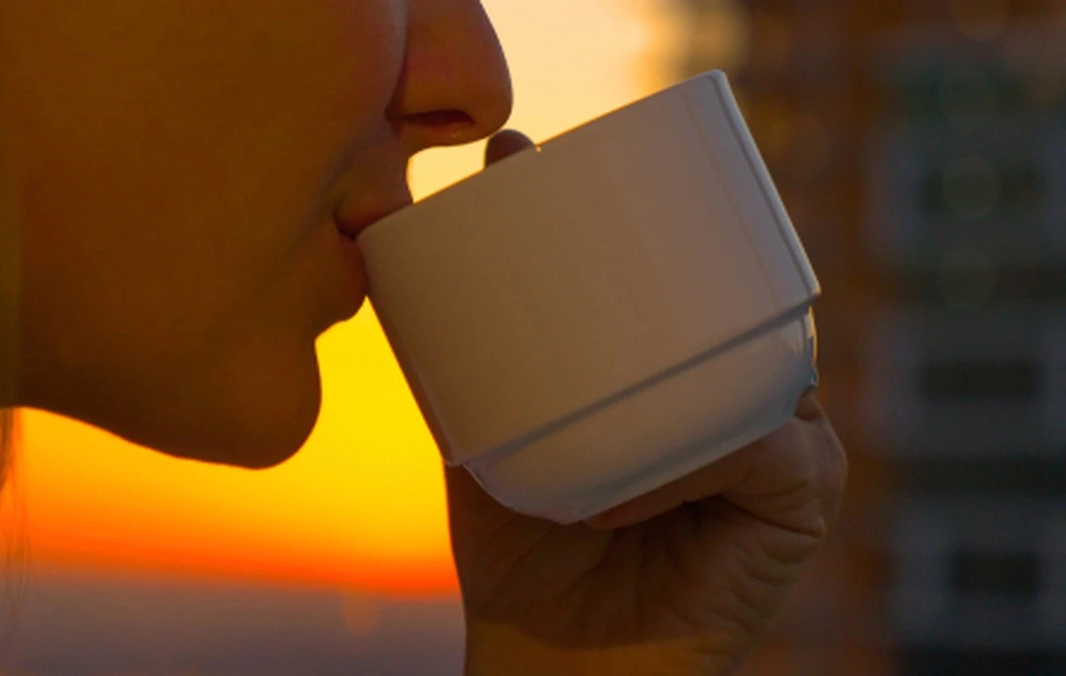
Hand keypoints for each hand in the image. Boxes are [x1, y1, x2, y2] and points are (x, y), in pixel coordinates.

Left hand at [444, 130, 847, 674]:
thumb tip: (417, 244)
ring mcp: (782, 450)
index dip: (633, 226)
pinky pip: (771, 450)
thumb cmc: (523, 557)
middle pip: (735, 302)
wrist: (553, 671)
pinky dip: (701, 454)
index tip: (552, 166)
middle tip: (579, 209)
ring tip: (599, 350)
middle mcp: (745, 404)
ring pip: (762, 358)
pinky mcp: (798, 505)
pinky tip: (621, 494)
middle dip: (679, 252)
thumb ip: (465, 350)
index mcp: (690, 382)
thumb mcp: (489, 433)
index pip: (687, 285)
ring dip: (693, 342)